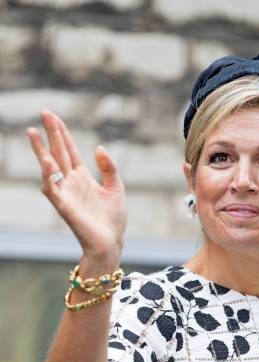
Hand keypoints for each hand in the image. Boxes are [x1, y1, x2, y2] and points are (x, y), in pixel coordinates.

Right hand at [27, 110, 126, 257]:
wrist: (111, 241)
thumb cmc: (113, 219)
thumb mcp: (116, 187)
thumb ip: (109, 167)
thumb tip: (99, 148)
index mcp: (83, 177)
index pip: (70, 150)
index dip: (62, 132)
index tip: (53, 116)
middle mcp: (71, 182)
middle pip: (58, 152)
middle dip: (50, 133)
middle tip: (42, 112)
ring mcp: (66, 193)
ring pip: (49, 167)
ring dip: (40, 150)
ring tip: (32, 132)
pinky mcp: (64, 206)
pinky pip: (51, 188)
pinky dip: (47, 175)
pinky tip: (47, 160)